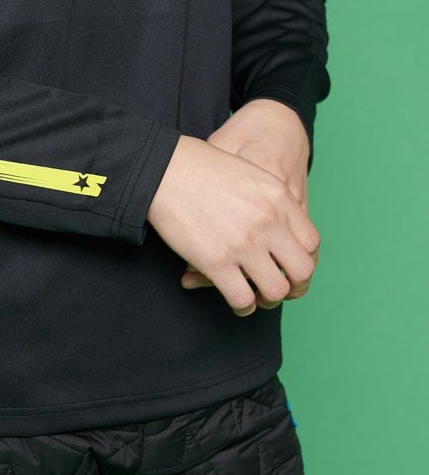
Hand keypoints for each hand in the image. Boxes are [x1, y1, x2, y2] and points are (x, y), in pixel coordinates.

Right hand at [146, 133, 318, 315]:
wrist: (164, 168)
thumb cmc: (199, 166)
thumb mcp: (248, 173)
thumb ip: (268, 200)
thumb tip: (275, 227)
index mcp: (279, 198)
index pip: (311, 243)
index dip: (303, 260)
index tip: (289, 266)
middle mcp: (268, 222)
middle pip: (302, 271)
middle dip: (294, 286)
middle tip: (279, 288)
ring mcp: (243, 244)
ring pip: (275, 291)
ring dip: (268, 300)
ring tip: (256, 297)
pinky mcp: (216, 262)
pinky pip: (242, 299)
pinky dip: (243, 307)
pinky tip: (237, 302)